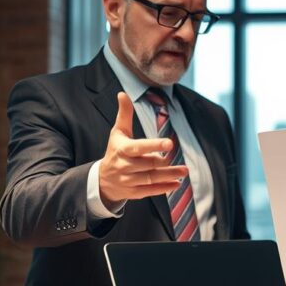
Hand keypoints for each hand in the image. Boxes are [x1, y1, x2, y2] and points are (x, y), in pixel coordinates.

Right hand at [98, 92, 188, 206]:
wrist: (101, 179)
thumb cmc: (114, 151)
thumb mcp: (117, 132)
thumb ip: (124, 114)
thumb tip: (122, 93)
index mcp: (122, 149)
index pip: (139, 147)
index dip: (154, 146)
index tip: (169, 144)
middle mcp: (124, 166)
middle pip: (148, 164)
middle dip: (165, 163)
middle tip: (181, 162)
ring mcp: (128, 181)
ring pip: (151, 179)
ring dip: (169, 176)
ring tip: (184, 171)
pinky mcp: (133, 192)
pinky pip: (150, 191)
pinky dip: (163, 188)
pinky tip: (176, 184)